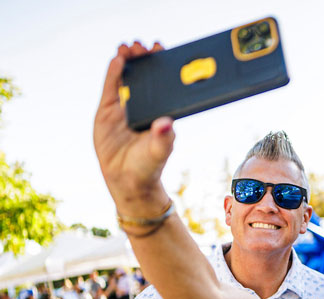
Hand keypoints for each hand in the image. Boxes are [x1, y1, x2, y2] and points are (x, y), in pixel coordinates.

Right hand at [93, 42, 173, 216]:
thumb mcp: (159, 152)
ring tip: (129, 47)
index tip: (163, 50)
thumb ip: (163, 139)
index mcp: (159, 112)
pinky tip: (118, 60)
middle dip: (144, 59)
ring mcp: (124, 108)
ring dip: (128, 61)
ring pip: (126, 79)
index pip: (161, 84)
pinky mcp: (108, 112)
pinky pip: (111, 88)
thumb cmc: (149, 165)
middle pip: (143, 77)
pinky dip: (113, 74)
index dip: (161, 66)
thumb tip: (167, 126)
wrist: (127, 180)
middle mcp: (142, 106)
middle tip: (144, 45)